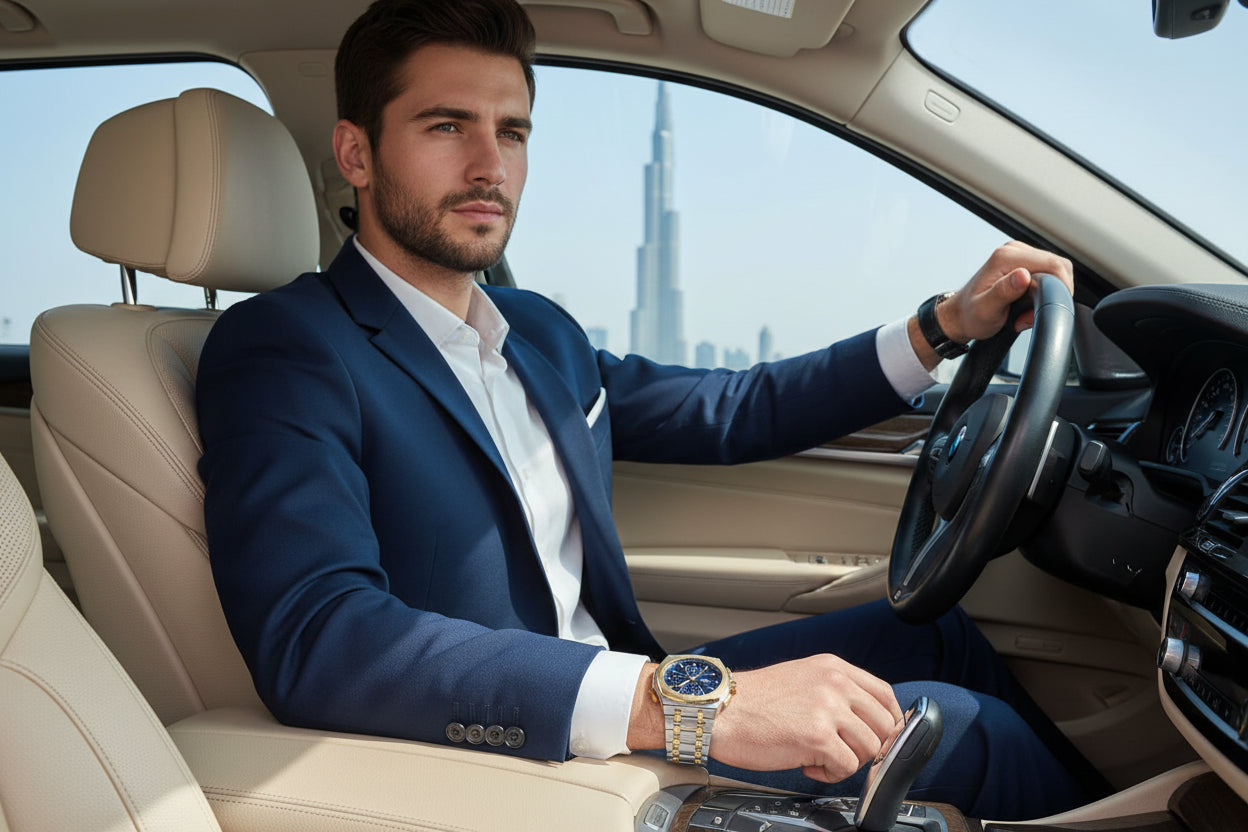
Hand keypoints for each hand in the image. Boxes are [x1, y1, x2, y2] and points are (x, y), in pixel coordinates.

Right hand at [710, 654, 902, 783]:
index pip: (884, 694)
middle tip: (840, 750)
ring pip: (869, 748)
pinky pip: (846, 767)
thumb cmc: (752, 700)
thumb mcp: (801, 677)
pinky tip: (807, 764)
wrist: (720, 711)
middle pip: (884, 725)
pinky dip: (829, 774)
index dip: (887, 721)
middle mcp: (835, 683)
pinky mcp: (818, 737)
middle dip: (866, 745)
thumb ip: (834, 690)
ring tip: (818, 756)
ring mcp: (828, 709)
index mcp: (833, 667)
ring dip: (847, 760)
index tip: (877, 736)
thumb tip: (864, 719)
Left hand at [938, 241, 1074, 344]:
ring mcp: (1019, 255)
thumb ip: (1004, 292)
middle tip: (1029, 315)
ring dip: (1047, 295)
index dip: (1058, 289)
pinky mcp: (1023, 263)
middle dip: (1053, 294)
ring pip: (1055, 272)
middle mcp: (1013, 250)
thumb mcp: (985, 309)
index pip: (1053, 264)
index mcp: (1006, 257)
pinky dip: (1043, 294)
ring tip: (1024, 313)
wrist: (960, 316)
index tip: (1040, 310)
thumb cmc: (970, 315)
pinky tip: (1025, 306)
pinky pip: (1048, 275)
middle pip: (1058, 267)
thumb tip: (1023, 275)